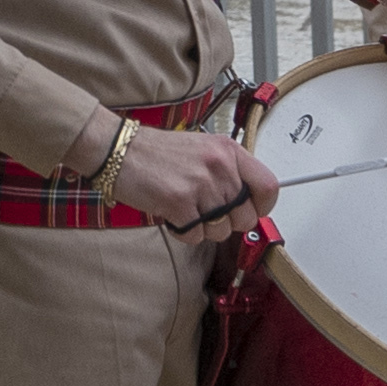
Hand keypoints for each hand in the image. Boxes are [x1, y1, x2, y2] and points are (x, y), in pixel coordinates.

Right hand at [95, 118, 274, 231]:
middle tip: (205, 212)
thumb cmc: (156, 152)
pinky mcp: (180, 203)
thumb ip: (228, 171)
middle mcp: (219, 166)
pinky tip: (171, 214)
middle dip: (226, 223)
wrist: (117, 149)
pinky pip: (196, 236)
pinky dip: (183, 231)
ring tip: (184, 208)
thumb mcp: (201, 149)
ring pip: (221, 231)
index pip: (268, 186)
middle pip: (245, 217)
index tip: (251, 211)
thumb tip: (247, 203)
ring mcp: (200, 185)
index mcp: (228, 151)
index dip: (262, 207)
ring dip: (203, 228)